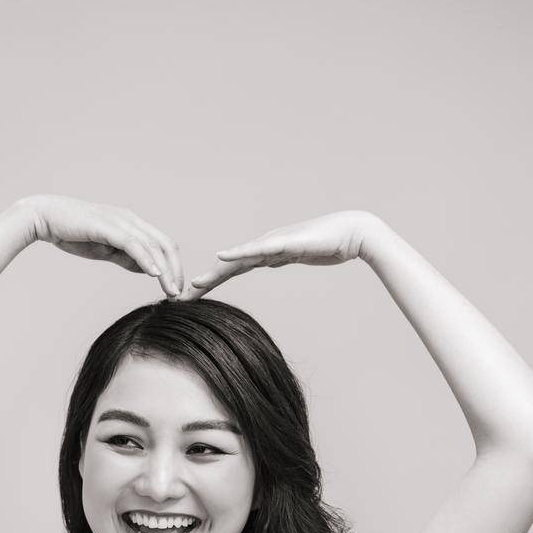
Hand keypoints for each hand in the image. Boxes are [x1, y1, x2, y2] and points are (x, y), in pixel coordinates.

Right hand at [15, 195, 183, 297]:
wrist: (45, 218)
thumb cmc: (73, 233)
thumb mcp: (106, 249)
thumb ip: (127, 258)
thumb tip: (147, 269)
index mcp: (132, 225)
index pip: (162, 245)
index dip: (173, 267)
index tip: (175, 290)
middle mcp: (130, 220)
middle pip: (165, 245)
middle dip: (176, 271)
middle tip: (179, 295)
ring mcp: (120, 222)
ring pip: (152, 246)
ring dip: (165, 271)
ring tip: (171, 291)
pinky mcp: (107, 227)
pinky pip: (133, 244)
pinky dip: (146, 259)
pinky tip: (155, 274)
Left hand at [182, 211, 379, 298]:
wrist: (352, 234)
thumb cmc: (329, 245)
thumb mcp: (298, 257)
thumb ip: (282, 258)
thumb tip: (270, 262)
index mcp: (266, 253)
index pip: (233, 271)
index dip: (212, 283)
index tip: (193, 297)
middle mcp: (264, 247)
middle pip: (228, 267)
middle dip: (205, 283)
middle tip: (181, 299)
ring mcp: (273, 244)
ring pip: (237, 261)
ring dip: (215, 273)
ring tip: (193, 284)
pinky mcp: (284, 243)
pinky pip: (258, 250)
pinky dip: (238, 253)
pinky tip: (222, 257)